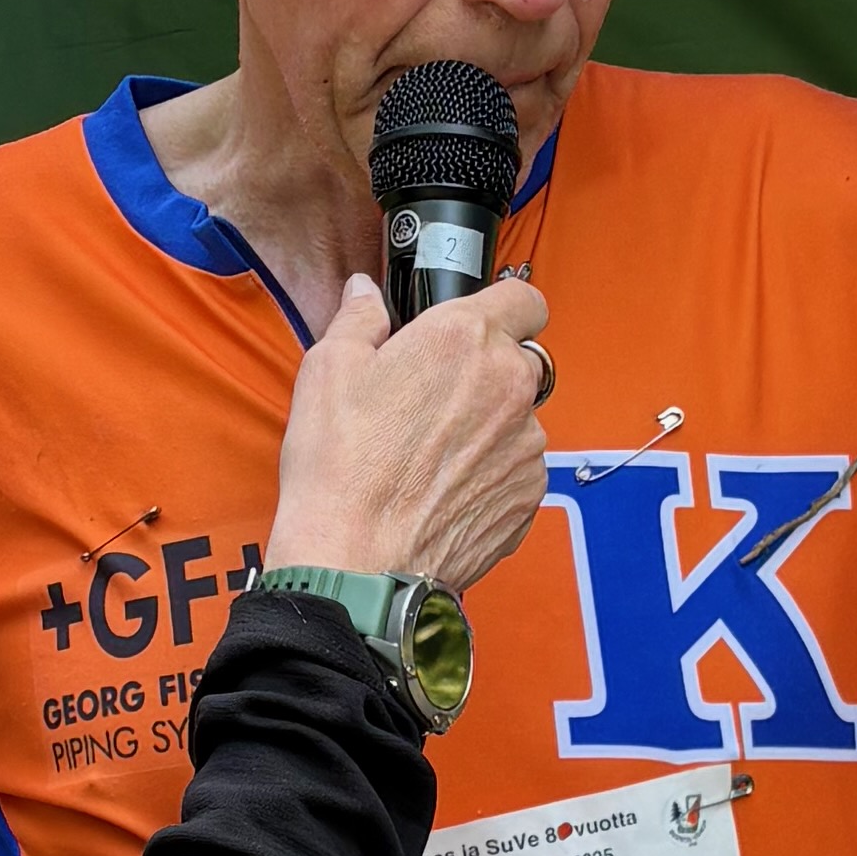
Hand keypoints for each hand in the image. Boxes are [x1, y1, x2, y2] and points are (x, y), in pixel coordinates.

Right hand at [266, 273, 553, 591]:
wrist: (357, 561)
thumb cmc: (341, 466)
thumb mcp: (328, 369)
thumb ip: (358, 318)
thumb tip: (366, 294)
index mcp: (464, 340)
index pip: (524, 298)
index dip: (502, 307)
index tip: (477, 324)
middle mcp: (509, 385)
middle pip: (521, 359)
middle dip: (488, 370)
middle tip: (437, 396)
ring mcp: (525, 444)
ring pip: (519, 418)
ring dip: (489, 426)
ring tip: (431, 455)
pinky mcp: (528, 495)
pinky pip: (518, 469)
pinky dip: (491, 474)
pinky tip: (444, 489)